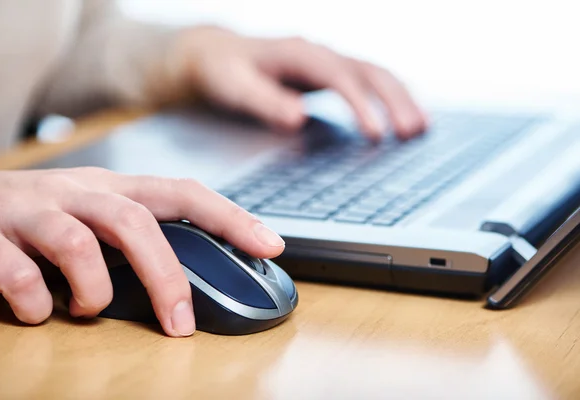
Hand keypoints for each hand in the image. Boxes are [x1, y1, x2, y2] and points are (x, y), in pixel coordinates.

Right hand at [0, 168, 284, 336]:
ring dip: (95, 292)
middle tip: (180, 324)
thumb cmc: (40, 213)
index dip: (230, 216)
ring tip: (90, 309)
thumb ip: (136, 236)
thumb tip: (190, 277)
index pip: (182, 192)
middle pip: (135, 222)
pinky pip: (19, 274)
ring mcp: (31, 212)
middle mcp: (76, 193)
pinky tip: (39, 313)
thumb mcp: (95, 212)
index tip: (270, 245)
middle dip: (165, 277)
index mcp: (111, 188)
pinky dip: (37, 305)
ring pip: (78, 245)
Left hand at [157, 26, 427, 139]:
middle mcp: (319, 53)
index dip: (361, 105)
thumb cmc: (224, 71)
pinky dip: (390, 99)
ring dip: (400, 99)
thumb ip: (264, 102)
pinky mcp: (329, 75)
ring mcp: (327, 62)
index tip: (376, 134)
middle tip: (412, 132)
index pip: (339, 78)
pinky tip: (403, 117)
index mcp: (298, 53)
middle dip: (394, 100)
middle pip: (368, 71)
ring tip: (420, 128)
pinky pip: (368, 83)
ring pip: (375, 74)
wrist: (217, 55)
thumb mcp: (235, 87)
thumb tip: (298, 120)